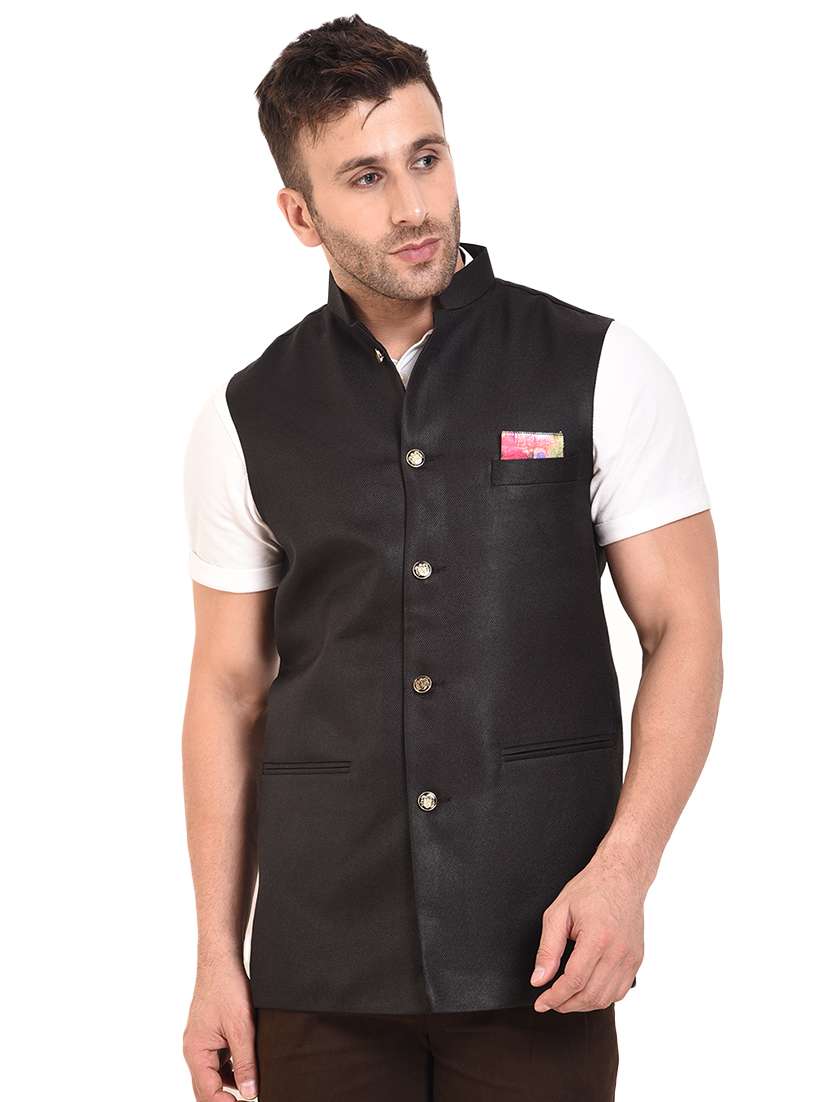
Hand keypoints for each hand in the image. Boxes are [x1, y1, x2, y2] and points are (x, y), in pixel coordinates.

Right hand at [183, 957, 258, 1099]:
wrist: (221, 961)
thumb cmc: (226, 987)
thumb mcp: (241, 1028)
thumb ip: (245, 1062)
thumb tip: (249, 1092)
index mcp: (196, 1052)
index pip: (207, 1092)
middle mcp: (194, 1050)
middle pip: (206, 1088)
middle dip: (224, 1099)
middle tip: (247, 1100)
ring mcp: (201, 1043)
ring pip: (213, 1075)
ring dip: (229, 1084)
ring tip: (251, 1085)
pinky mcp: (209, 1035)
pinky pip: (217, 1061)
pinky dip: (230, 1069)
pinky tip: (247, 1067)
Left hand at [529, 850, 644, 1012]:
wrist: (621, 877)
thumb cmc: (591, 889)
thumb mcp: (558, 912)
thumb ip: (548, 949)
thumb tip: (539, 978)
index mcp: (597, 938)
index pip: (574, 981)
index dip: (554, 997)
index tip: (541, 1003)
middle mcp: (618, 952)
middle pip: (590, 995)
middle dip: (566, 1004)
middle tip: (550, 1001)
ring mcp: (631, 958)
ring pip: (607, 999)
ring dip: (583, 1005)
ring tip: (566, 998)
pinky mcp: (637, 960)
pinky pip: (620, 991)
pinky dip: (602, 998)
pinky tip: (587, 990)